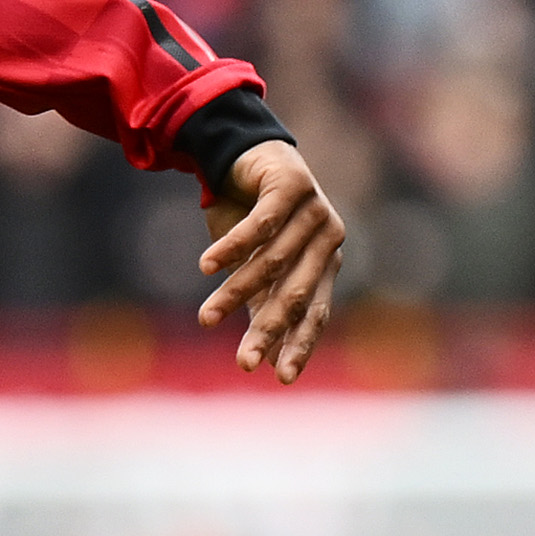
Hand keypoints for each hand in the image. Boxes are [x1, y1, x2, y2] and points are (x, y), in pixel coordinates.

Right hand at [198, 139, 347, 383]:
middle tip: (243, 364)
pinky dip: (233, 247)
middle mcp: (328, 240)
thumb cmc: (251, 219)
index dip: (299, 343)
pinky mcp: (293, 186)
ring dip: (236, 293)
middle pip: (296, 294)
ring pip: (272, 263)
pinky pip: (261, 224)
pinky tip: (206, 266)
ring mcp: (316, 211)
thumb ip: (263, 304)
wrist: (244, 157)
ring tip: (206, 318)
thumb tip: (265, 358)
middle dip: (268, 331)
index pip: (315, 312)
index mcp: (324, 263)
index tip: (282, 378)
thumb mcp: (256, 267)